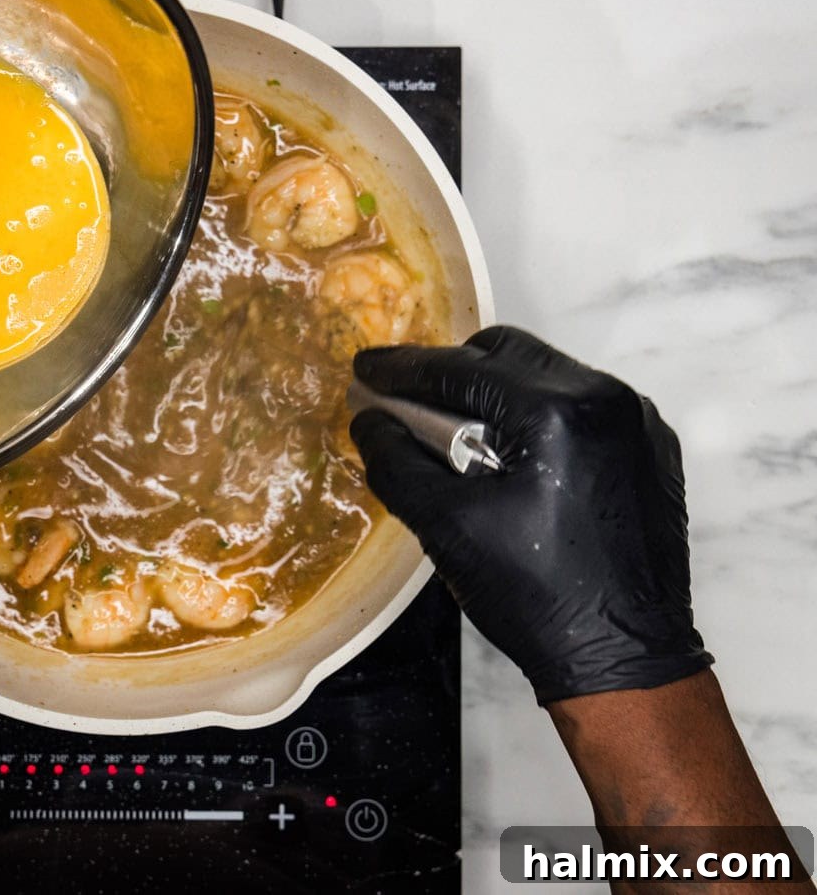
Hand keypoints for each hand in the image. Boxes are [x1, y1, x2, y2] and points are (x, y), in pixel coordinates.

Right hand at [349, 325, 712, 702]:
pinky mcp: (649, 449)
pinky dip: (536, 418)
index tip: (366, 368)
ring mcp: (635, 422)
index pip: (462, 369)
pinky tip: (510, 462)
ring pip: (546, 376)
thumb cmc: (536, 597)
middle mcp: (607, 400)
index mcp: (559, 412)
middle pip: (509, 354)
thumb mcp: (446, 527)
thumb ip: (397, 464)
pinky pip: (579, 408)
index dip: (403, 368)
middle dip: (451, 375)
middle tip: (406, 404)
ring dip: (494, 397)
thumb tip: (369, 422)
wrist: (621, 658)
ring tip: (458, 443)